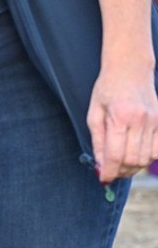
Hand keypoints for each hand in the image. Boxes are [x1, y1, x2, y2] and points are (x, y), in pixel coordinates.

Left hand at [88, 62, 157, 181]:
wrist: (130, 68)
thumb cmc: (107, 90)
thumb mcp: (94, 115)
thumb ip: (98, 142)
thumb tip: (100, 166)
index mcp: (120, 117)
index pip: (115, 155)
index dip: (108, 172)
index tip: (103, 179)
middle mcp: (141, 120)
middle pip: (133, 160)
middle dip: (120, 172)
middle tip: (111, 171)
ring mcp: (155, 120)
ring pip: (147, 158)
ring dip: (133, 167)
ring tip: (121, 164)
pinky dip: (148, 158)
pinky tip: (136, 154)